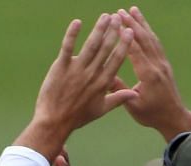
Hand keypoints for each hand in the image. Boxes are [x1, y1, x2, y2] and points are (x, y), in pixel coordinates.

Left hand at [15, 14, 137, 161]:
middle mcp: (92, 74)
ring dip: (99, 29)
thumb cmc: (77, 117)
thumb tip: (135, 94)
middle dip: (113, 31)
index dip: (124, 44)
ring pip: (91, 45)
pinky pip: (67, 47)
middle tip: (118, 17)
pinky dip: (72, 34)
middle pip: (105, 48)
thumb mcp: (100, 109)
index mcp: (102, 82)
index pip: (117, 59)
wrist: (54, 123)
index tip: (130, 31)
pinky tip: (77, 22)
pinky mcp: (60, 68)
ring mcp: (76, 70)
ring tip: (105, 16)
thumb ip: (118, 98)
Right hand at [119, 7, 190, 139]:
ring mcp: (162, 63)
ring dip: (142, 23)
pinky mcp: (164, 64)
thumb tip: (105, 77)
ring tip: (134, 10)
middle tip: (121, 11)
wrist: (173, 117)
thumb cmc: (151, 114)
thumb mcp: (133, 105)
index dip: (126, 35)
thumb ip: (120, 90)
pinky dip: (149, 32)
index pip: (136, 50)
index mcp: (148, 75)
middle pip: (144, 39)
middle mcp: (157, 65)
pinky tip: (144, 26)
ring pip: (152, 38)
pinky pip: (156, 44)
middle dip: (132, 23)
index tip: (117, 23)